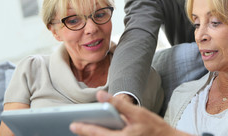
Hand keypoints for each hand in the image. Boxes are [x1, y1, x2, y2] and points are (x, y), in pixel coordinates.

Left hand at [70, 91, 186, 135]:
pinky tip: (99, 133)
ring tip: (85, 129)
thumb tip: (100, 95)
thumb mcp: (138, 112)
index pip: (97, 133)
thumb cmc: (154, 126)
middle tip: (75, 126)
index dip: (84, 128)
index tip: (73, 124)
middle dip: (85, 134)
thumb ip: (119, 104)